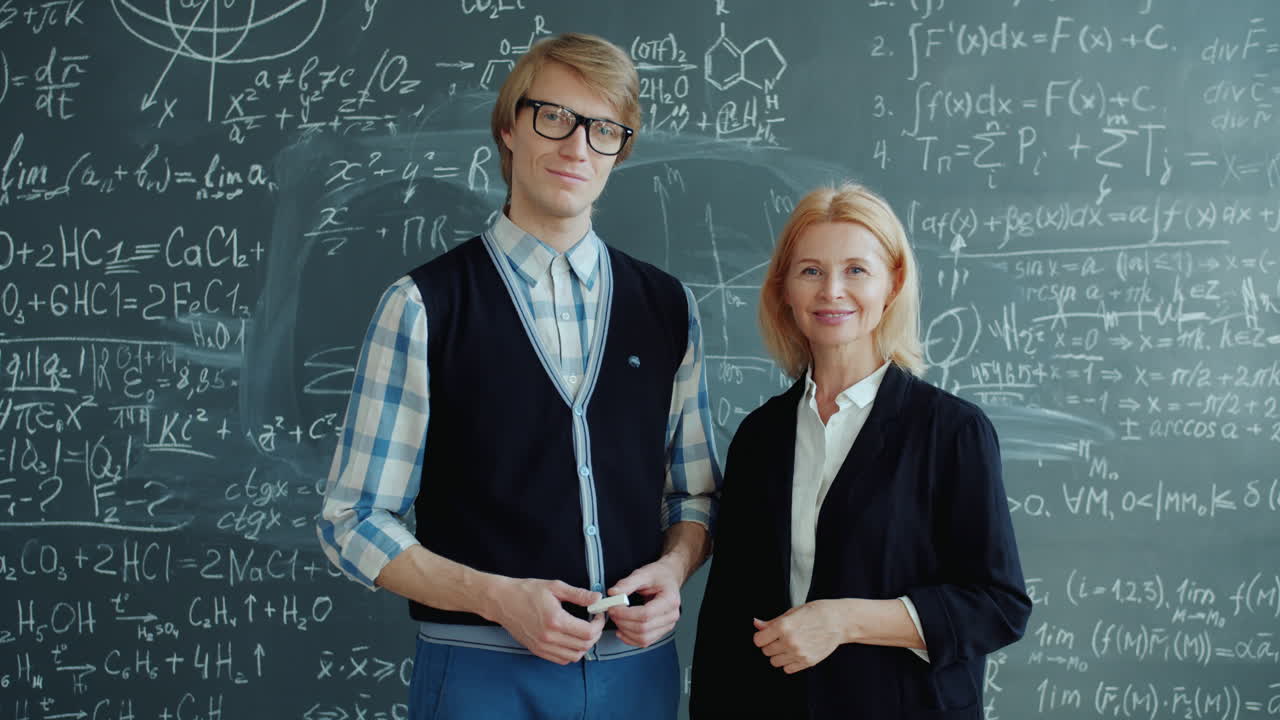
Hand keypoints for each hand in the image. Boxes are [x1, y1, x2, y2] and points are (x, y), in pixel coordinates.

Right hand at [489, 578, 604, 663]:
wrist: (502, 601)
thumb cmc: (526, 591)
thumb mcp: (554, 587)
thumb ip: (578, 594)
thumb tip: (597, 598)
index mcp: (555, 620)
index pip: (588, 632)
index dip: (599, 625)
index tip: (599, 615)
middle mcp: (549, 637)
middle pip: (584, 646)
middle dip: (595, 635)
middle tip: (594, 622)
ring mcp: (542, 646)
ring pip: (574, 656)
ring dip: (584, 646)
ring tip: (584, 631)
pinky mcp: (537, 650)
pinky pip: (561, 660)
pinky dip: (571, 653)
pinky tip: (571, 639)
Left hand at [605, 558, 682, 646]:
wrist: (669, 578)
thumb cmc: (659, 575)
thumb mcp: (644, 573)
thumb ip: (627, 583)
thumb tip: (612, 593)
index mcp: (670, 600)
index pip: (646, 614)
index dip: (626, 613)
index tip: (612, 607)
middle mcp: (672, 616)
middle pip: (644, 628)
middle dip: (623, 622)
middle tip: (611, 611)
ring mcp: (668, 625)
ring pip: (643, 638)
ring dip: (625, 631)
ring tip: (616, 619)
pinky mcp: (661, 631)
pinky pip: (645, 641)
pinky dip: (630, 639)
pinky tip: (621, 631)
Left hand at [753, 600, 846, 673]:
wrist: (840, 621)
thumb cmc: (817, 612)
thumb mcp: (792, 612)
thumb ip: (773, 621)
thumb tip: (756, 624)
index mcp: (784, 626)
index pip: (758, 640)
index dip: (761, 637)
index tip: (766, 635)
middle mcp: (790, 641)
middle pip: (766, 651)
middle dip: (769, 644)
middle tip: (779, 638)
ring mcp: (799, 653)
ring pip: (774, 662)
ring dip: (778, 654)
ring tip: (787, 645)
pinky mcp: (807, 662)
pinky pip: (787, 669)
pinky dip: (788, 662)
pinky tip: (794, 653)